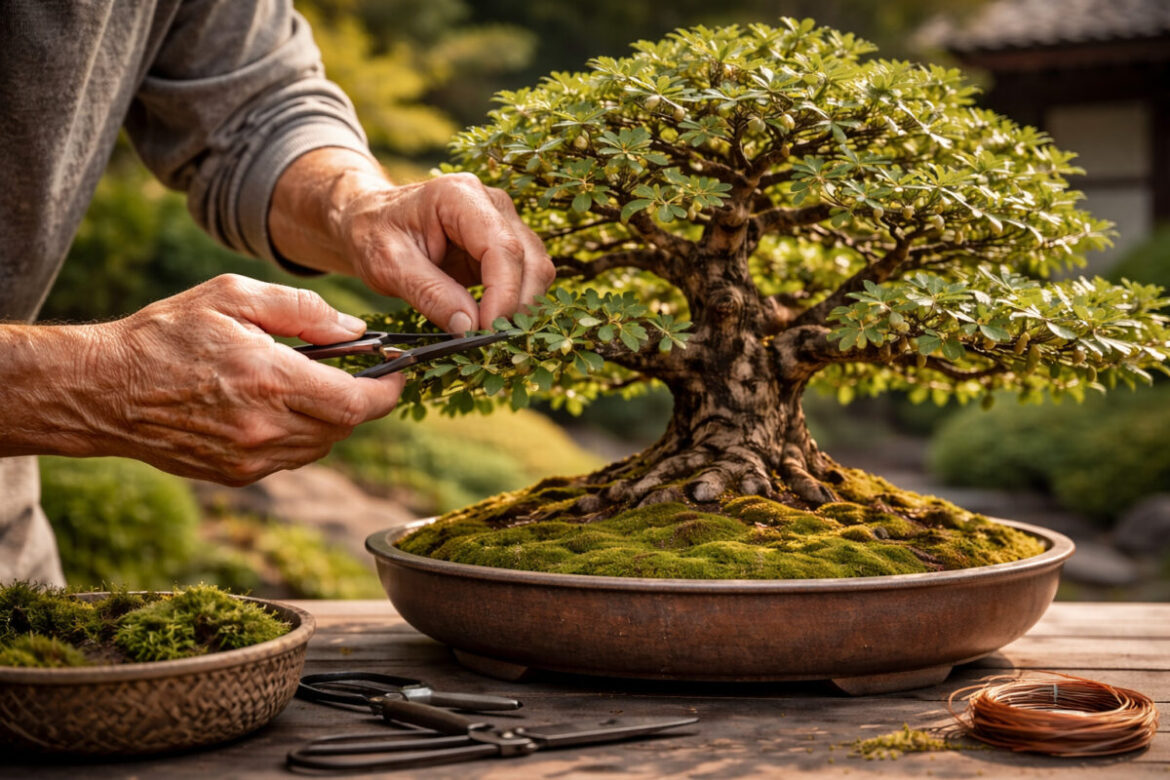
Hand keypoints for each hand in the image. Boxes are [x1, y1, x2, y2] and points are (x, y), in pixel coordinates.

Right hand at [0, 275, 402, 484]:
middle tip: (354, 371)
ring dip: (331, 418)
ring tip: (309, 384)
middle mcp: (265, 428)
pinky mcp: (236, 474)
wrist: (104, 390)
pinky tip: (277, 406)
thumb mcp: (234, 297)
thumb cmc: (166, 334)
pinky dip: (300, 434)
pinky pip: (292, 458)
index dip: (389, 391)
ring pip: (322, 445)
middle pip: (345, 426)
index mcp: (270, 380)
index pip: (357, 403)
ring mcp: (250, 458)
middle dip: (360, 399)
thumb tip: (357, 331)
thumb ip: (303, 311)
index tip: (400, 373)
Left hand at [269, 151, 554, 332]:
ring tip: (488, 336)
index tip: (485, 332)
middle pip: (529, 260)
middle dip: (515, 307)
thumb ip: (429, 293)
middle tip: (488, 343)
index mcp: (460, 196)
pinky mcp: (507, 244)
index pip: (502, 247)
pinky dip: (515, 305)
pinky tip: (491, 324)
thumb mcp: (387, 265)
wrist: (372, 221)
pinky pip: (527, 278)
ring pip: (537, 270)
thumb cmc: (373, 235)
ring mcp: (505, 222)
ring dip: (520, 309)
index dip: (502, 295)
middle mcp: (493, 203)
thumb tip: (470, 328)